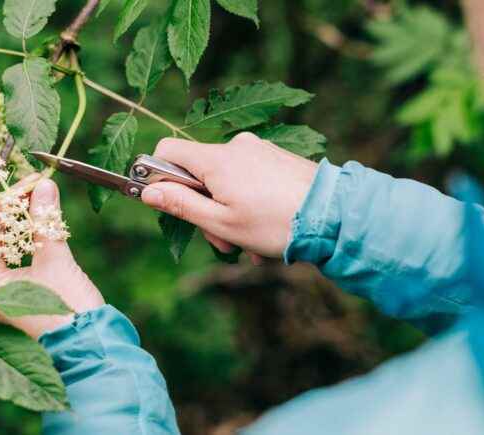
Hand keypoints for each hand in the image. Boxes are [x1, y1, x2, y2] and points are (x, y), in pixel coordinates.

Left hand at [0, 178, 105, 338]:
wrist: (93, 349)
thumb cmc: (73, 313)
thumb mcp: (58, 262)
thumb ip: (46, 222)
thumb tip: (43, 187)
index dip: (1, 207)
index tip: (24, 188)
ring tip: (12, 222)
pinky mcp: (12, 311)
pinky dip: (4, 259)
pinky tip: (23, 243)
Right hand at [141, 132, 317, 258]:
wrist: (336, 216)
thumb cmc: (277, 224)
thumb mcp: (221, 223)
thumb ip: (181, 205)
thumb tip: (148, 191)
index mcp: (217, 159)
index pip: (167, 150)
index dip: (159, 176)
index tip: (167, 202)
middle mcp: (237, 146)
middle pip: (199, 173)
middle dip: (204, 208)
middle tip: (223, 241)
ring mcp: (260, 150)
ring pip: (226, 181)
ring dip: (230, 213)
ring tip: (251, 244)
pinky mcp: (279, 158)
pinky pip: (250, 179)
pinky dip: (251, 204)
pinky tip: (267, 232)